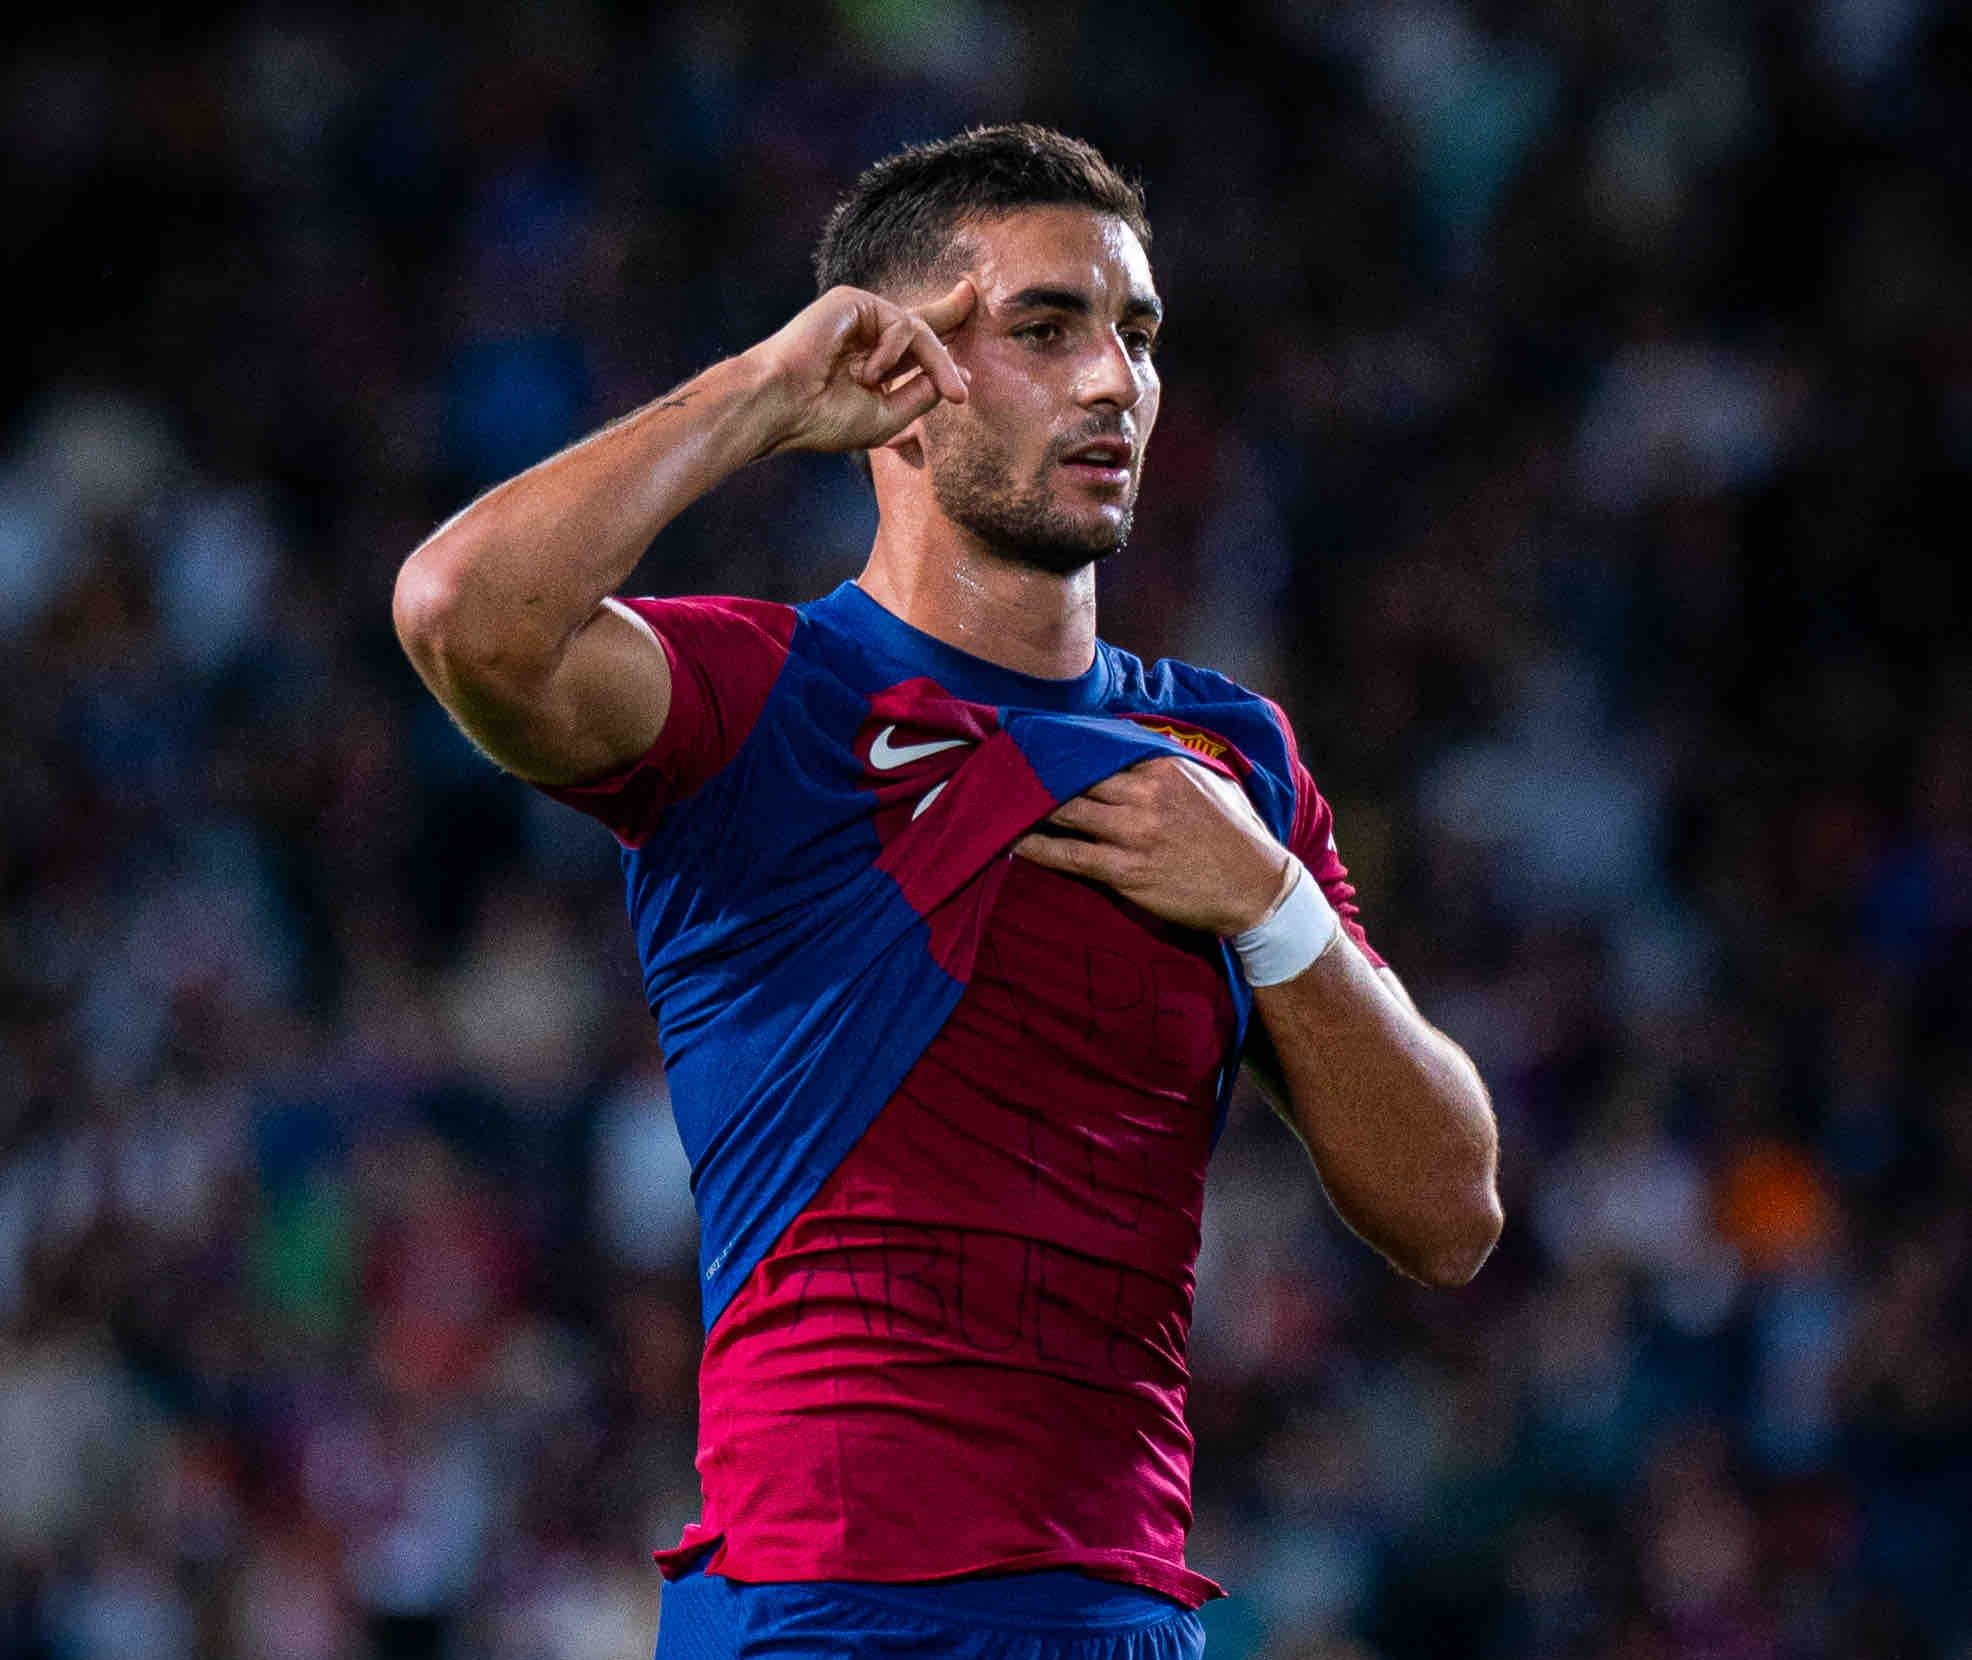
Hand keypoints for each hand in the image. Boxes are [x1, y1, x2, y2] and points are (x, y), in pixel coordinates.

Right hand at [745, 280, 975, 455]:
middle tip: (972, 293)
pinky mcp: (852, 301)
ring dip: (938, 364)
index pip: (913, 348)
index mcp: (870, 364)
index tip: (968, 337)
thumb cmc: (823, 419)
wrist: (782, 406)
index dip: (943, 342)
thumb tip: (961, 378)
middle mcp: (865, 337)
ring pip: (920, 330)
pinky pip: (901, 324)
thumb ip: (923, 395)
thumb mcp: (888, 416)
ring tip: (950, 394)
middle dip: (950, 312)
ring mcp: (858, 317)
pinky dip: (893, 353)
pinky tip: (866, 374)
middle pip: (919, 320)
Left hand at [1011, 756, 1289, 935]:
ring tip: (997, 800)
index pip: (1098, 747)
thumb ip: (1168, 762)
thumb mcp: (1209, 782)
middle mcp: (1145, 794)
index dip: (1061, 746)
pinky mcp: (1127, 870)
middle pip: (1073, 776)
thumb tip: (1132, 744)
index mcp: (1163, 766)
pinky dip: (1037, 848)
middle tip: (999, 765)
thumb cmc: (1235, 835)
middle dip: (1035, 770)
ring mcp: (1134, 832)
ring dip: (1028, 806)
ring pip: (1065, 812)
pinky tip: (1012, 843)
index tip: (1030, 737)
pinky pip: (1068, 856)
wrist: (1259, 890)